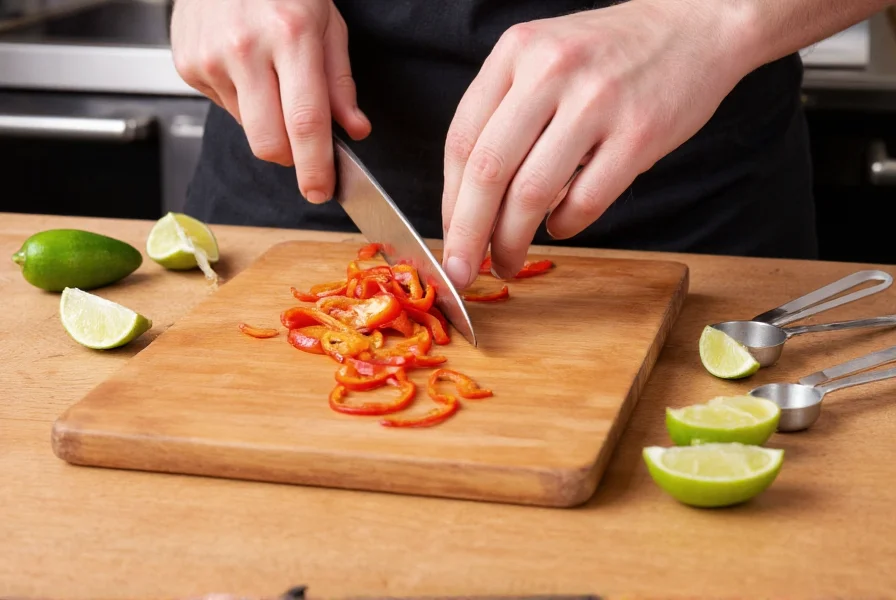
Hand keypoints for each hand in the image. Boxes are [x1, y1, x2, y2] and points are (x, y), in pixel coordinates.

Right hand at [170, 0, 370, 202]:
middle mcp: (246, 49)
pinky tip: (246, 68)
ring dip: (268, 121)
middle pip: (269, 142)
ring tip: (272, 78)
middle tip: (305, 147)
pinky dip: (243, 101)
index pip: (305, 122)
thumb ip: (341, 82)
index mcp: (290, 36)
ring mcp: (210, 58)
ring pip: (248, 129)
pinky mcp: (188, 65)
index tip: (321, 189)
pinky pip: (225, 108)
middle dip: (292, 158)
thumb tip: (354, 129)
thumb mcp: (327, 22)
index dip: (316, 166)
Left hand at [440, 0, 746, 287]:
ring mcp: (597, 101)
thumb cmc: (610, 54)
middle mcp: (551, 70)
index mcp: (516, 52)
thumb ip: (504, 115)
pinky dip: (565, 226)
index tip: (449, 238)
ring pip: (532, 193)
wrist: (695, 25)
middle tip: (463, 271)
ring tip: (509, 262)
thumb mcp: (544, 59)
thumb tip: (469, 202)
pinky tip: (559, 227)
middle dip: (468, 234)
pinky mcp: (640, 133)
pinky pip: (586, 200)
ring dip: (512, 242)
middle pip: (489, 171)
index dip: (450, 201)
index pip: (463, 140)